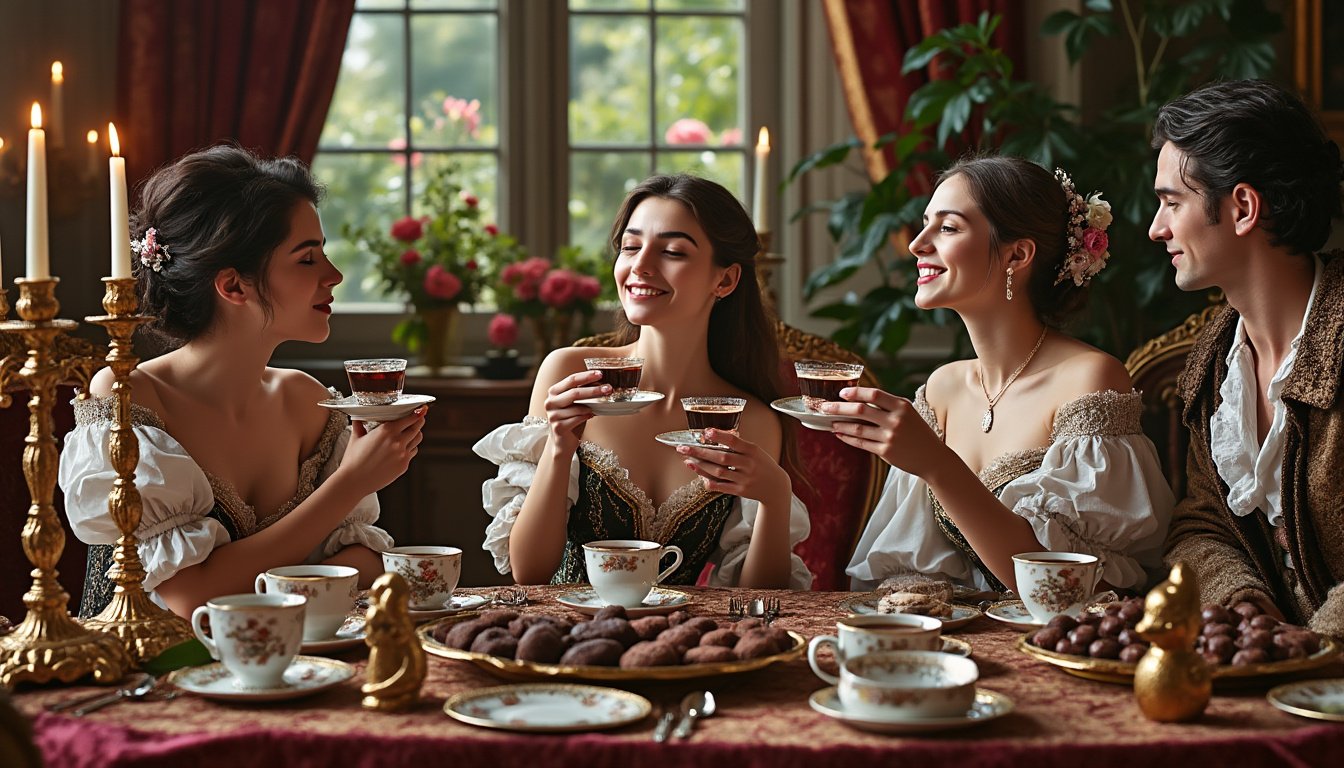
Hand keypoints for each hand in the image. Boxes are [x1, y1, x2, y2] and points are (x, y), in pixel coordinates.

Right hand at [337, 405, 426, 494]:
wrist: (354, 481)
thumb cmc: (353, 461)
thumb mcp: (356, 438)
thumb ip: (359, 425)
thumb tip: (358, 418)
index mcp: (386, 431)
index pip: (409, 418)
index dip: (417, 413)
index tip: (420, 410)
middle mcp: (397, 441)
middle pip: (417, 427)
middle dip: (419, 422)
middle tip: (419, 419)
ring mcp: (402, 454)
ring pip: (417, 440)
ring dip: (416, 435)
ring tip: (412, 433)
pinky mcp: (404, 465)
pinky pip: (412, 452)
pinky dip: (410, 448)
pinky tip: (404, 448)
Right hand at [543, 369, 608, 455]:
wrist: (563, 442)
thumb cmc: (571, 419)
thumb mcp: (575, 403)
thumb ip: (582, 393)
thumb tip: (602, 383)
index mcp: (554, 392)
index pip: (571, 379)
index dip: (586, 376)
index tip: (600, 374)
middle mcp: (550, 402)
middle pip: (574, 393)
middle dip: (593, 390)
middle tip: (608, 388)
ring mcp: (552, 415)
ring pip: (577, 407)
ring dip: (590, 407)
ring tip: (598, 407)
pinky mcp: (558, 427)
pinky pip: (576, 419)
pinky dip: (586, 416)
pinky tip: (590, 416)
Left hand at [675, 429, 790, 505]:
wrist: (776, 487)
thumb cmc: (763, 465)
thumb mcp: (756, 451)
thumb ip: (739, 445)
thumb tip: (715, 436)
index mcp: (752, 451)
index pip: (734, 441)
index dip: (719, 436)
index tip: (705, 431)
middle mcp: (748, 464)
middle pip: (721, 457)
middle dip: (700, 452)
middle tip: (683, 448)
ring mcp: (744, 479)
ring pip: (718, 472)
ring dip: (700, 466)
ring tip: (688, 461)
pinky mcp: (740, 491)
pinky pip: (721, 486)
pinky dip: (709, 482)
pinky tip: (699, 476)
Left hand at [820, 387, 947, 476]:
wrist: (933, 458)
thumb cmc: (917, 432)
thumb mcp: (908, 413)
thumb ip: (888, 405)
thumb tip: (858, 399)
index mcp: (901, 406)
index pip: (874, 394)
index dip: (855, 392)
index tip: (841, 393)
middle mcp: (895, 420)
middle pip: (860, 410)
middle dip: (839, 408)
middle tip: (824, 407)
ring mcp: (890, 437)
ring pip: (858, 428)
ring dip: (841, 425)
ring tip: (831, 422)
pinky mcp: (886, 452)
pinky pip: (861, 443)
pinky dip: (848, 438)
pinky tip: (840, 434)